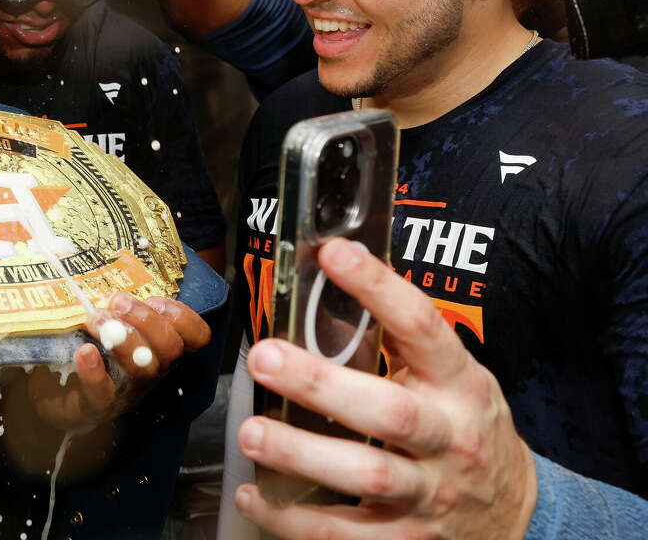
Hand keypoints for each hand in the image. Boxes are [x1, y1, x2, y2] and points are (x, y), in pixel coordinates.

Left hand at [29, 292, 210, 430]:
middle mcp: (150, 370)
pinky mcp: (94, 407)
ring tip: (96, 319)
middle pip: (169, 349)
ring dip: (123, 339)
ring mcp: (125, 392)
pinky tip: (84, 352)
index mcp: (158, 347)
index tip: (156, 299)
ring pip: (143, 369)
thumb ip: (112, 295)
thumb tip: (84, 251)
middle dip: (147, 320)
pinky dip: (94, 372)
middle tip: (117, 301)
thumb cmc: (85, 345)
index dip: (185, 317)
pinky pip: (102, 394)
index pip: (195, 336)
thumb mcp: (107, 318)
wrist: (52, 392)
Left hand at [234, 239, 537, 538]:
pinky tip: (255, 497)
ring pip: (366, 478)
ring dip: (301, 455)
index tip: (334, 254)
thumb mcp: (453, 378)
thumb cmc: (466, 428)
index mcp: (459, 384)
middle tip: (265, 358)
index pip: (422, 327)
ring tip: (251, 432)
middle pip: (389, 412)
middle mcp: (447, 438)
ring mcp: (429, 495)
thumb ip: (402, 341)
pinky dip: (293, 521)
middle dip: (321, 385)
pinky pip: (344, 536)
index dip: (379, 288)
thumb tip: (332, 273)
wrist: (515, 514)